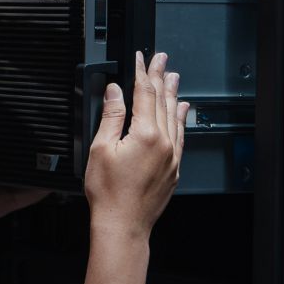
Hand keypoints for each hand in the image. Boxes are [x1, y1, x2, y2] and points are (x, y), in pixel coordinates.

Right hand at [82, 51, 186, 240]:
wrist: (123, 225)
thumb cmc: (109, 194)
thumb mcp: (100, 149)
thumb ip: (111, 117)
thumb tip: (115, 93)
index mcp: (145, 135)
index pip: (144, 94)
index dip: (142, 73)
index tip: (141, 58)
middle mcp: (164, 143)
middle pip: (163, 101)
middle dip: (161, 76)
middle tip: (162, 58)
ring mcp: (171, 156)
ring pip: (175, 116)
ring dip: (173, 93)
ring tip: (173, 76)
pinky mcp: (173, 168)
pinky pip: (181, 135)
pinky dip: (182, 119)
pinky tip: (183, 110)